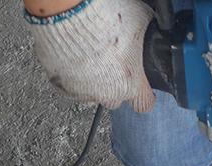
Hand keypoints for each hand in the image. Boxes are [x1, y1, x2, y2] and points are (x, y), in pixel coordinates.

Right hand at [26, 0, 154, 111]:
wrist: (70, 14)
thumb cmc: (104, 18)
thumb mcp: (140, 21)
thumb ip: (146, 38)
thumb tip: (150, 34)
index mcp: (131, 83)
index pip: (144, 104)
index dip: (144, 95)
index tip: (142, 88)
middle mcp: (108, 93)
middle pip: (116, 99)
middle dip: (116, 84)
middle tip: (112, 64)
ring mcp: (83, 92)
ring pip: (93, 94)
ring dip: (94, 80)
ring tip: (92, 57)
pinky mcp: (62, 87)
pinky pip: (71, 86)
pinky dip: (73, 75)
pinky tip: (76, 58)